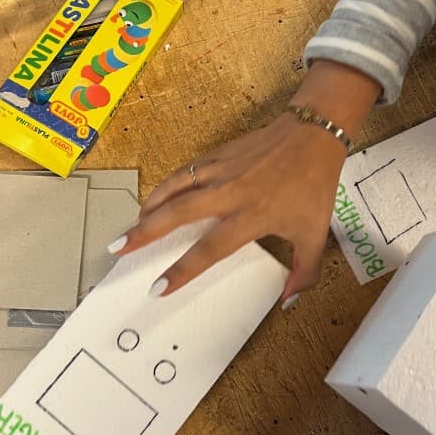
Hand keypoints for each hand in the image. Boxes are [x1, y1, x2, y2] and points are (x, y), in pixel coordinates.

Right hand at [112, 61, 380, 301]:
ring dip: (148, 209)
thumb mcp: (316, 233)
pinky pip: (183, 174)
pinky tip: (153, 201)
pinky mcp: (217, 154)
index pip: (210, 249)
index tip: (158, 288)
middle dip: (146, 233)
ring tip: (129, 228)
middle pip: (179, 215)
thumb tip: (290, 302)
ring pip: (175, 190)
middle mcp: (230, 193)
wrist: (313, 132)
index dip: (182, 270)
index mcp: (252, 216)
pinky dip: (164, 188)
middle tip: (119, 249)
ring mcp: (220, 171)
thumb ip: (305, 271)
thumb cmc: (314, 185)